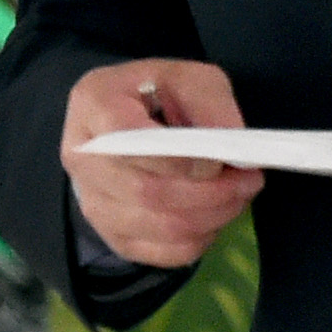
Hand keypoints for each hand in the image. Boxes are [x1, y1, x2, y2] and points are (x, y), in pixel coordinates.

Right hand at [61, 59, 262, 268]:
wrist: (130, 122)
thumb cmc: (161, 94)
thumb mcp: (192, 78)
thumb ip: (211, 104)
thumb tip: (232, 147)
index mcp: (94, 104)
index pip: (129, 140)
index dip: (178, 158)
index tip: (218, 160)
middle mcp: (81, 156)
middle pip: (145, 190)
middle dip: (209, 192)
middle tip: (249, 181)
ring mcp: (91, 200)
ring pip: (155, 225)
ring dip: (210, 217)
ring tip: (239, 196)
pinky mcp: (110, 233)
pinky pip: (158, 252)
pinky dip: (196, 241)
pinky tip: (214, 218)